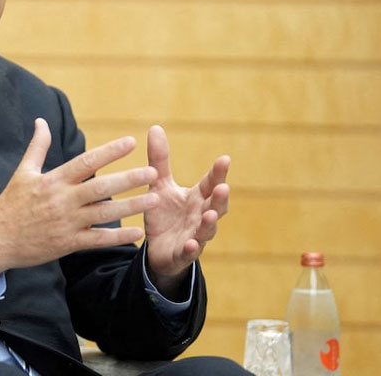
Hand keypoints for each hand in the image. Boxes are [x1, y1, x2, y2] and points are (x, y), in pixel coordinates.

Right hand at [0, 118, 160, 277]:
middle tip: (153, 172)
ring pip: (104, 213)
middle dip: (129, 179)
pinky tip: (137, 232)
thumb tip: (42, 121)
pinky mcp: (67, 243)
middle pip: (101, 187)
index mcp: (53, 180)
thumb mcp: (22, 172)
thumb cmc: (10, 204)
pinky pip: (97, 240)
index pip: (86, 162)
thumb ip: (37, 147)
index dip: (109, 152)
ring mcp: (66, 223)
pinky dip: (118, 236)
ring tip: (155, 199)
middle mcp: (62, 200)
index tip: (130, 142)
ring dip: (131, 206)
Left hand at [143, 125, 229, 293]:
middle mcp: (200, 216)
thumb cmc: (165, 214)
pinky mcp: (183, 254)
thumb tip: (155, 127)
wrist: (158, 249)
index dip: (218, 173)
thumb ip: (160, 160)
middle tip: (223, 186)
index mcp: (197, 198)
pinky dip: (192, 249)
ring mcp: (195, 236)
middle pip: (215, 206)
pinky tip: (192, 244)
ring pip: (207, 230)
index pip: (211, 183)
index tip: (225, 159)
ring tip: (210, 215)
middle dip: (220, 197)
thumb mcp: (160, 185)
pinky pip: (189, 252)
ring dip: (210, 223)